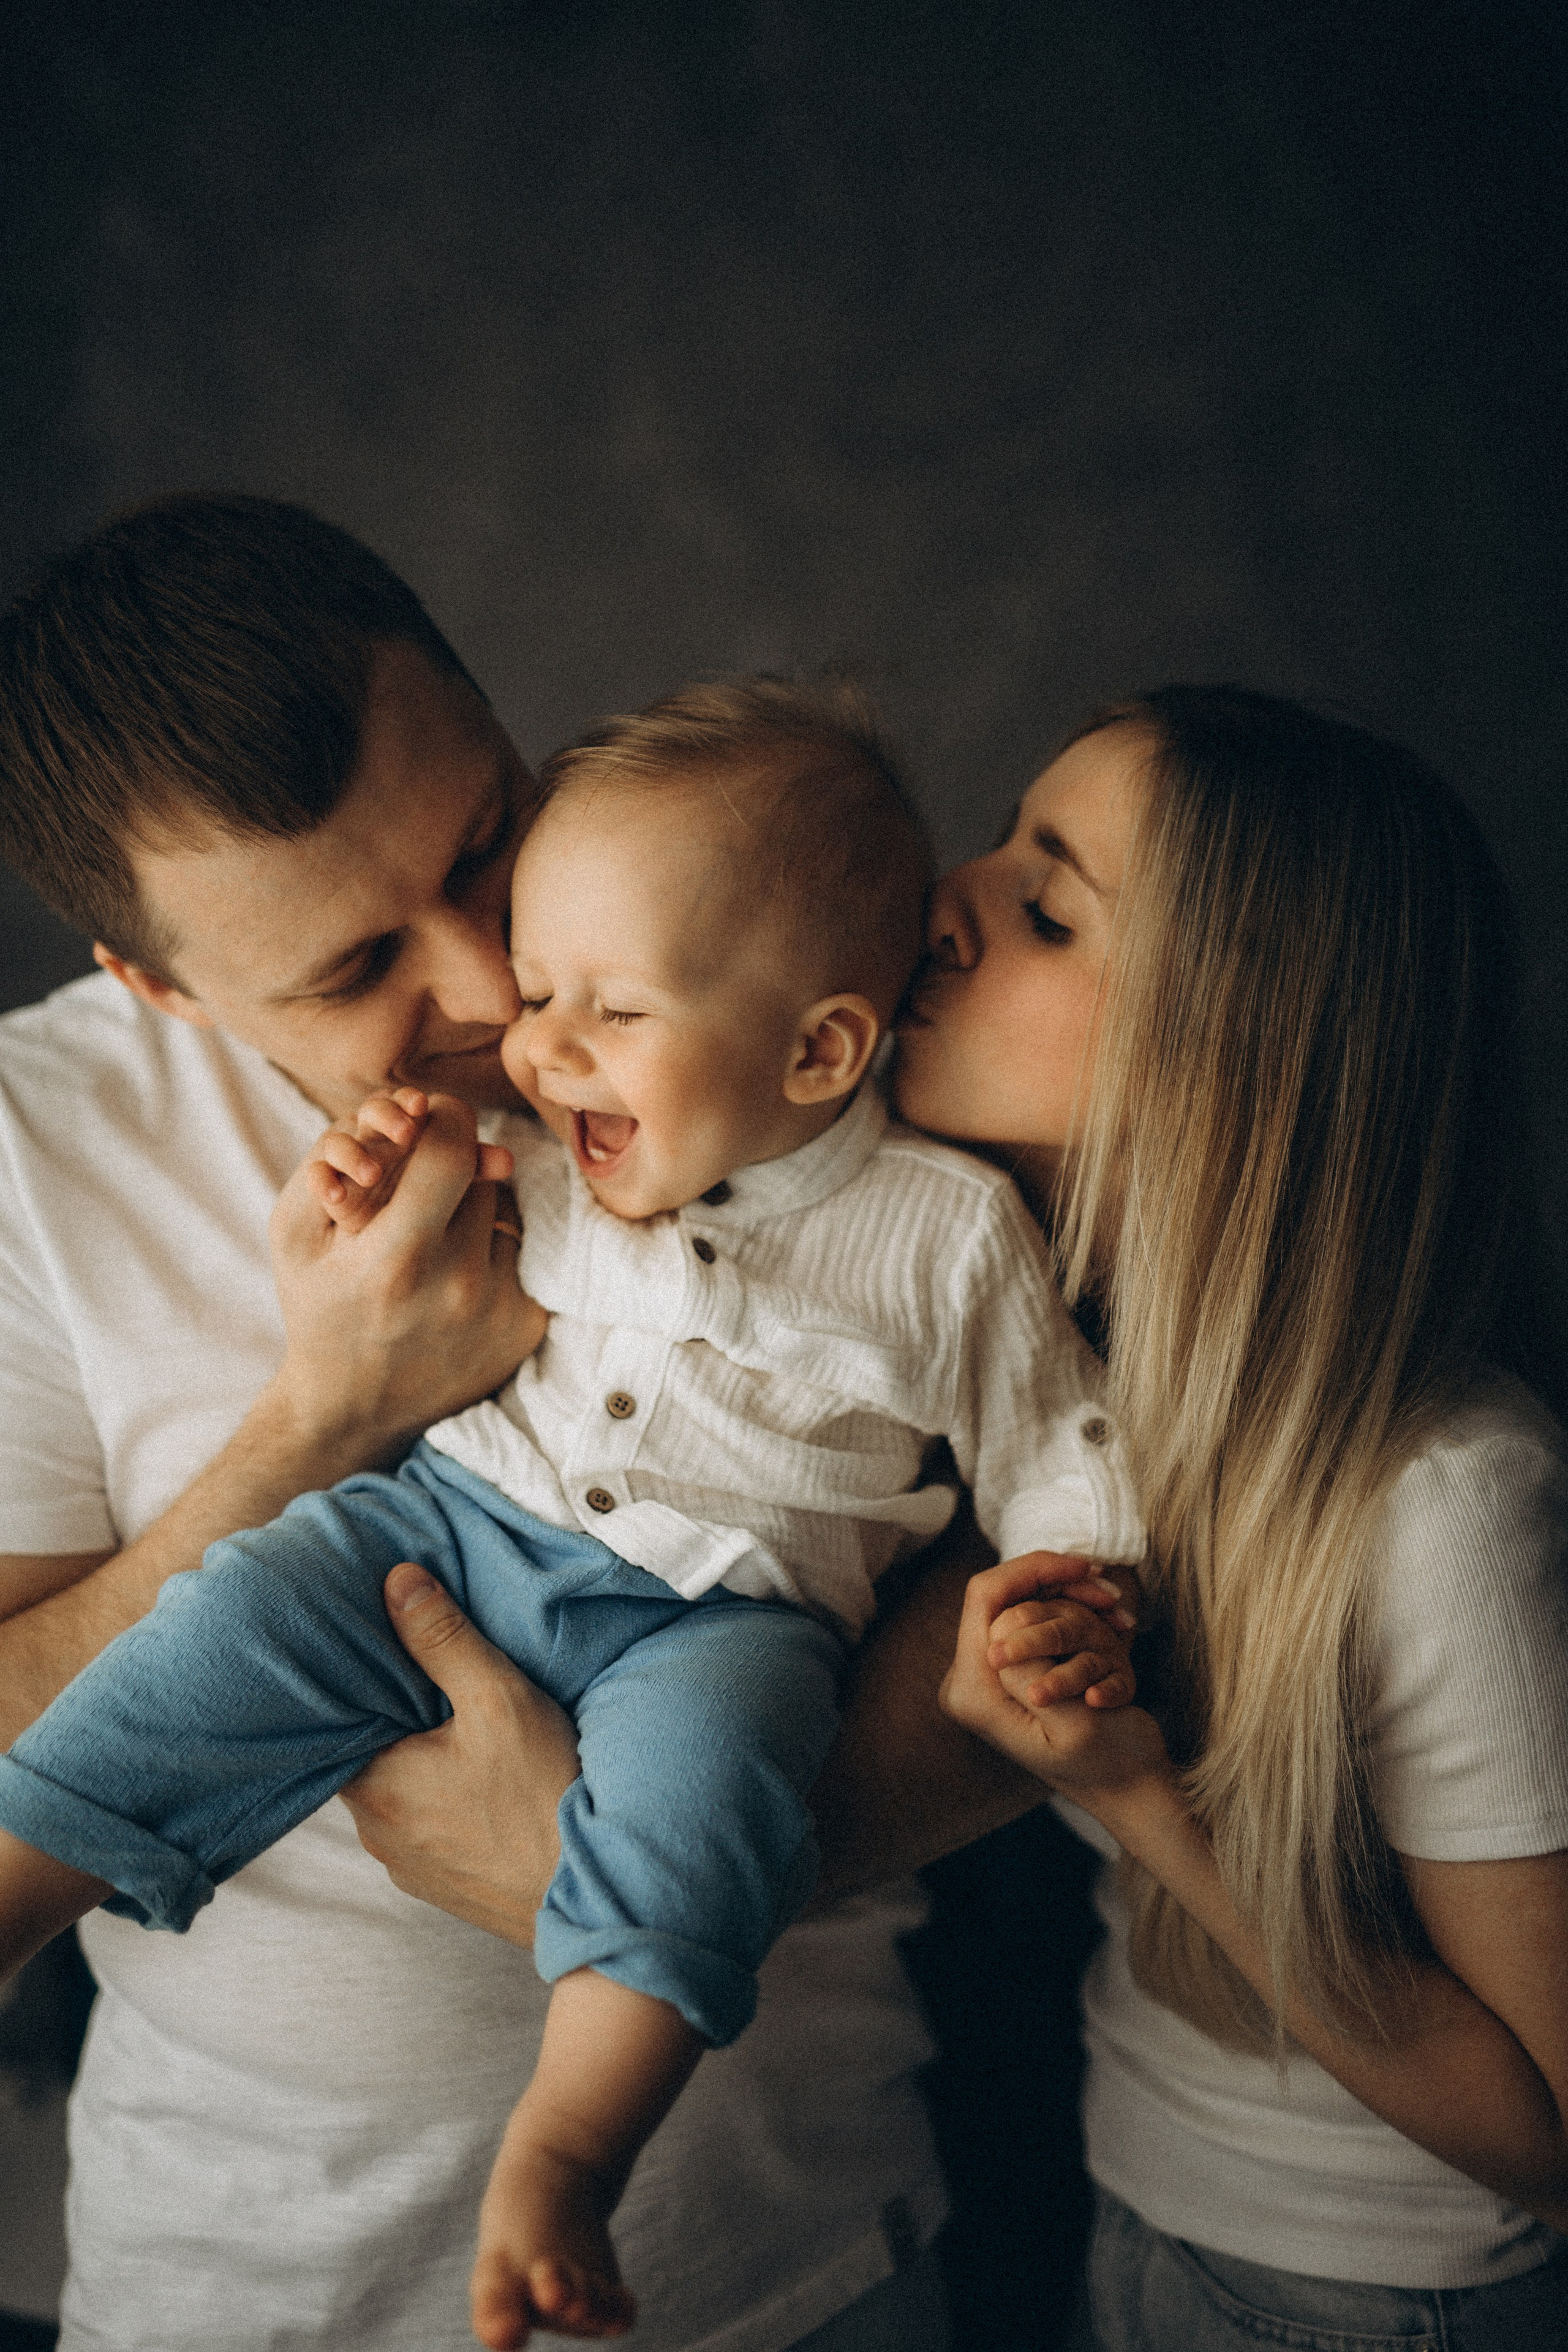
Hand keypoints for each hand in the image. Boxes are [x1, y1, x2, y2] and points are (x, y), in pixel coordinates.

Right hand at [269, 1092, 545, 1458]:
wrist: (353, 1406)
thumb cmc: (319, 1305)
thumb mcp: (295, 1229)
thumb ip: (343, 1152)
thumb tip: (421, 1110)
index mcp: (394, 1260)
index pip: (450, 1147)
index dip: (440, 1117)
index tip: (422, 1123)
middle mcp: (458, 1285)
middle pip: (479, 1169)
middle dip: (447, 1163)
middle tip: (416, 1191)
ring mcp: (501, 1308)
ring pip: (503, 1206)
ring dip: (469, 1205)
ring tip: (429, 1242)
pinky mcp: (528, 1324)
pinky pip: (521, 1249)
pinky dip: (489, 1248)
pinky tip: (454, 1276)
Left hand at [340, 1564, 580, 1942]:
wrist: (594, 1897)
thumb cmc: (543, 1796)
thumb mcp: (498, 1700)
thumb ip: (444, 1639)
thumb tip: (397, 1581)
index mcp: (374, 1784)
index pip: (343, 1718)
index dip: (366, 1681)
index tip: (388, 1651)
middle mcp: (376, 1834)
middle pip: (372, 1756)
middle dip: (400, 1721)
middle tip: (436, 1684)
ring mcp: (409, 1867)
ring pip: (401, 1795)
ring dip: (424, 1766)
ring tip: (466, 1734)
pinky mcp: (443, 1887)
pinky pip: (429, 1830)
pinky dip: (446, 1804)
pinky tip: (485, 1787)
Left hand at [940, 1553, 1170, 1804]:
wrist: (1127, 1787)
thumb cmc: (1108, 1762)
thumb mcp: (1072, 1724)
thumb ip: (1029, 1674)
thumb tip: (1001, 1631)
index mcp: (972, 1694)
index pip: (984, 1597)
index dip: (1033, 1570)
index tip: (1085, 1568)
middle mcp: (971, 1679)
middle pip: (1002, 1593)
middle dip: (1058, 1581)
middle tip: (1110, 1593)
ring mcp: (993, 1673)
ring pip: (1023, 1601)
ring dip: (1073, 1597)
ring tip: (1118, 1613)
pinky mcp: (1016, 1671)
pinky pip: (1037, 1621)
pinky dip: (1076, 1614)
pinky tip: (1113, 1624)